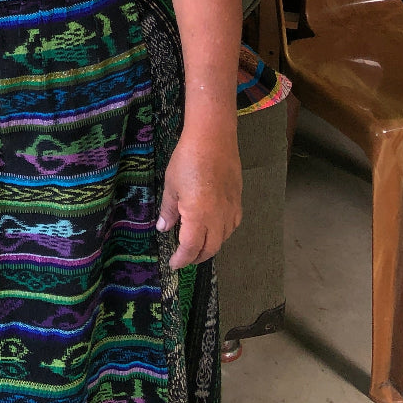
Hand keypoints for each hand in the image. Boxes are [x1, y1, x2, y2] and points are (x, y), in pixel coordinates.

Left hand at [157, 126, 242, 268]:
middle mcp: (218, 219)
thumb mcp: (171, 185)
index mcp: (199, 217)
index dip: (182, 259)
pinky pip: (232, 225)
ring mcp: (231, 210)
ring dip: (210, 245)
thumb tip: (164, 228)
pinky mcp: (238, 200)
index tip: (174, 264)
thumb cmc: (187, 160)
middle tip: (185, 257)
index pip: (191, 248)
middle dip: (197, 256)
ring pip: (223, 238)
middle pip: (210, 248)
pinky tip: (214, 226)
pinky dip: (222, 232)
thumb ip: (169, 210)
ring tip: (198, 243)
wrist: (213, 139)